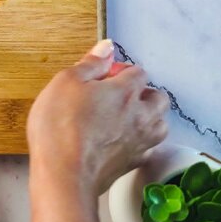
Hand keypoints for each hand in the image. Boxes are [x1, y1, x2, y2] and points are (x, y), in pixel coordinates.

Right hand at [28, 40, 169, 221]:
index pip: (138, 71)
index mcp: (125, 90)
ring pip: (160, 124)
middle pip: (158, 97)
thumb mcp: (65, 82)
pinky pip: (147, 149)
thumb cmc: (60, 127)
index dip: (120, 70)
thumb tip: (107, 48)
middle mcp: (140, 115)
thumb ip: (90, 63)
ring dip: (148, 117)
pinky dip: (140, 142)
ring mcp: (139, 142)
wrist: (63, 174)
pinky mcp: (132, 163)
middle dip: (142, 92)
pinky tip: (122, 141)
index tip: (102, 77)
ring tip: (124, 117)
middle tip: (116, 95)